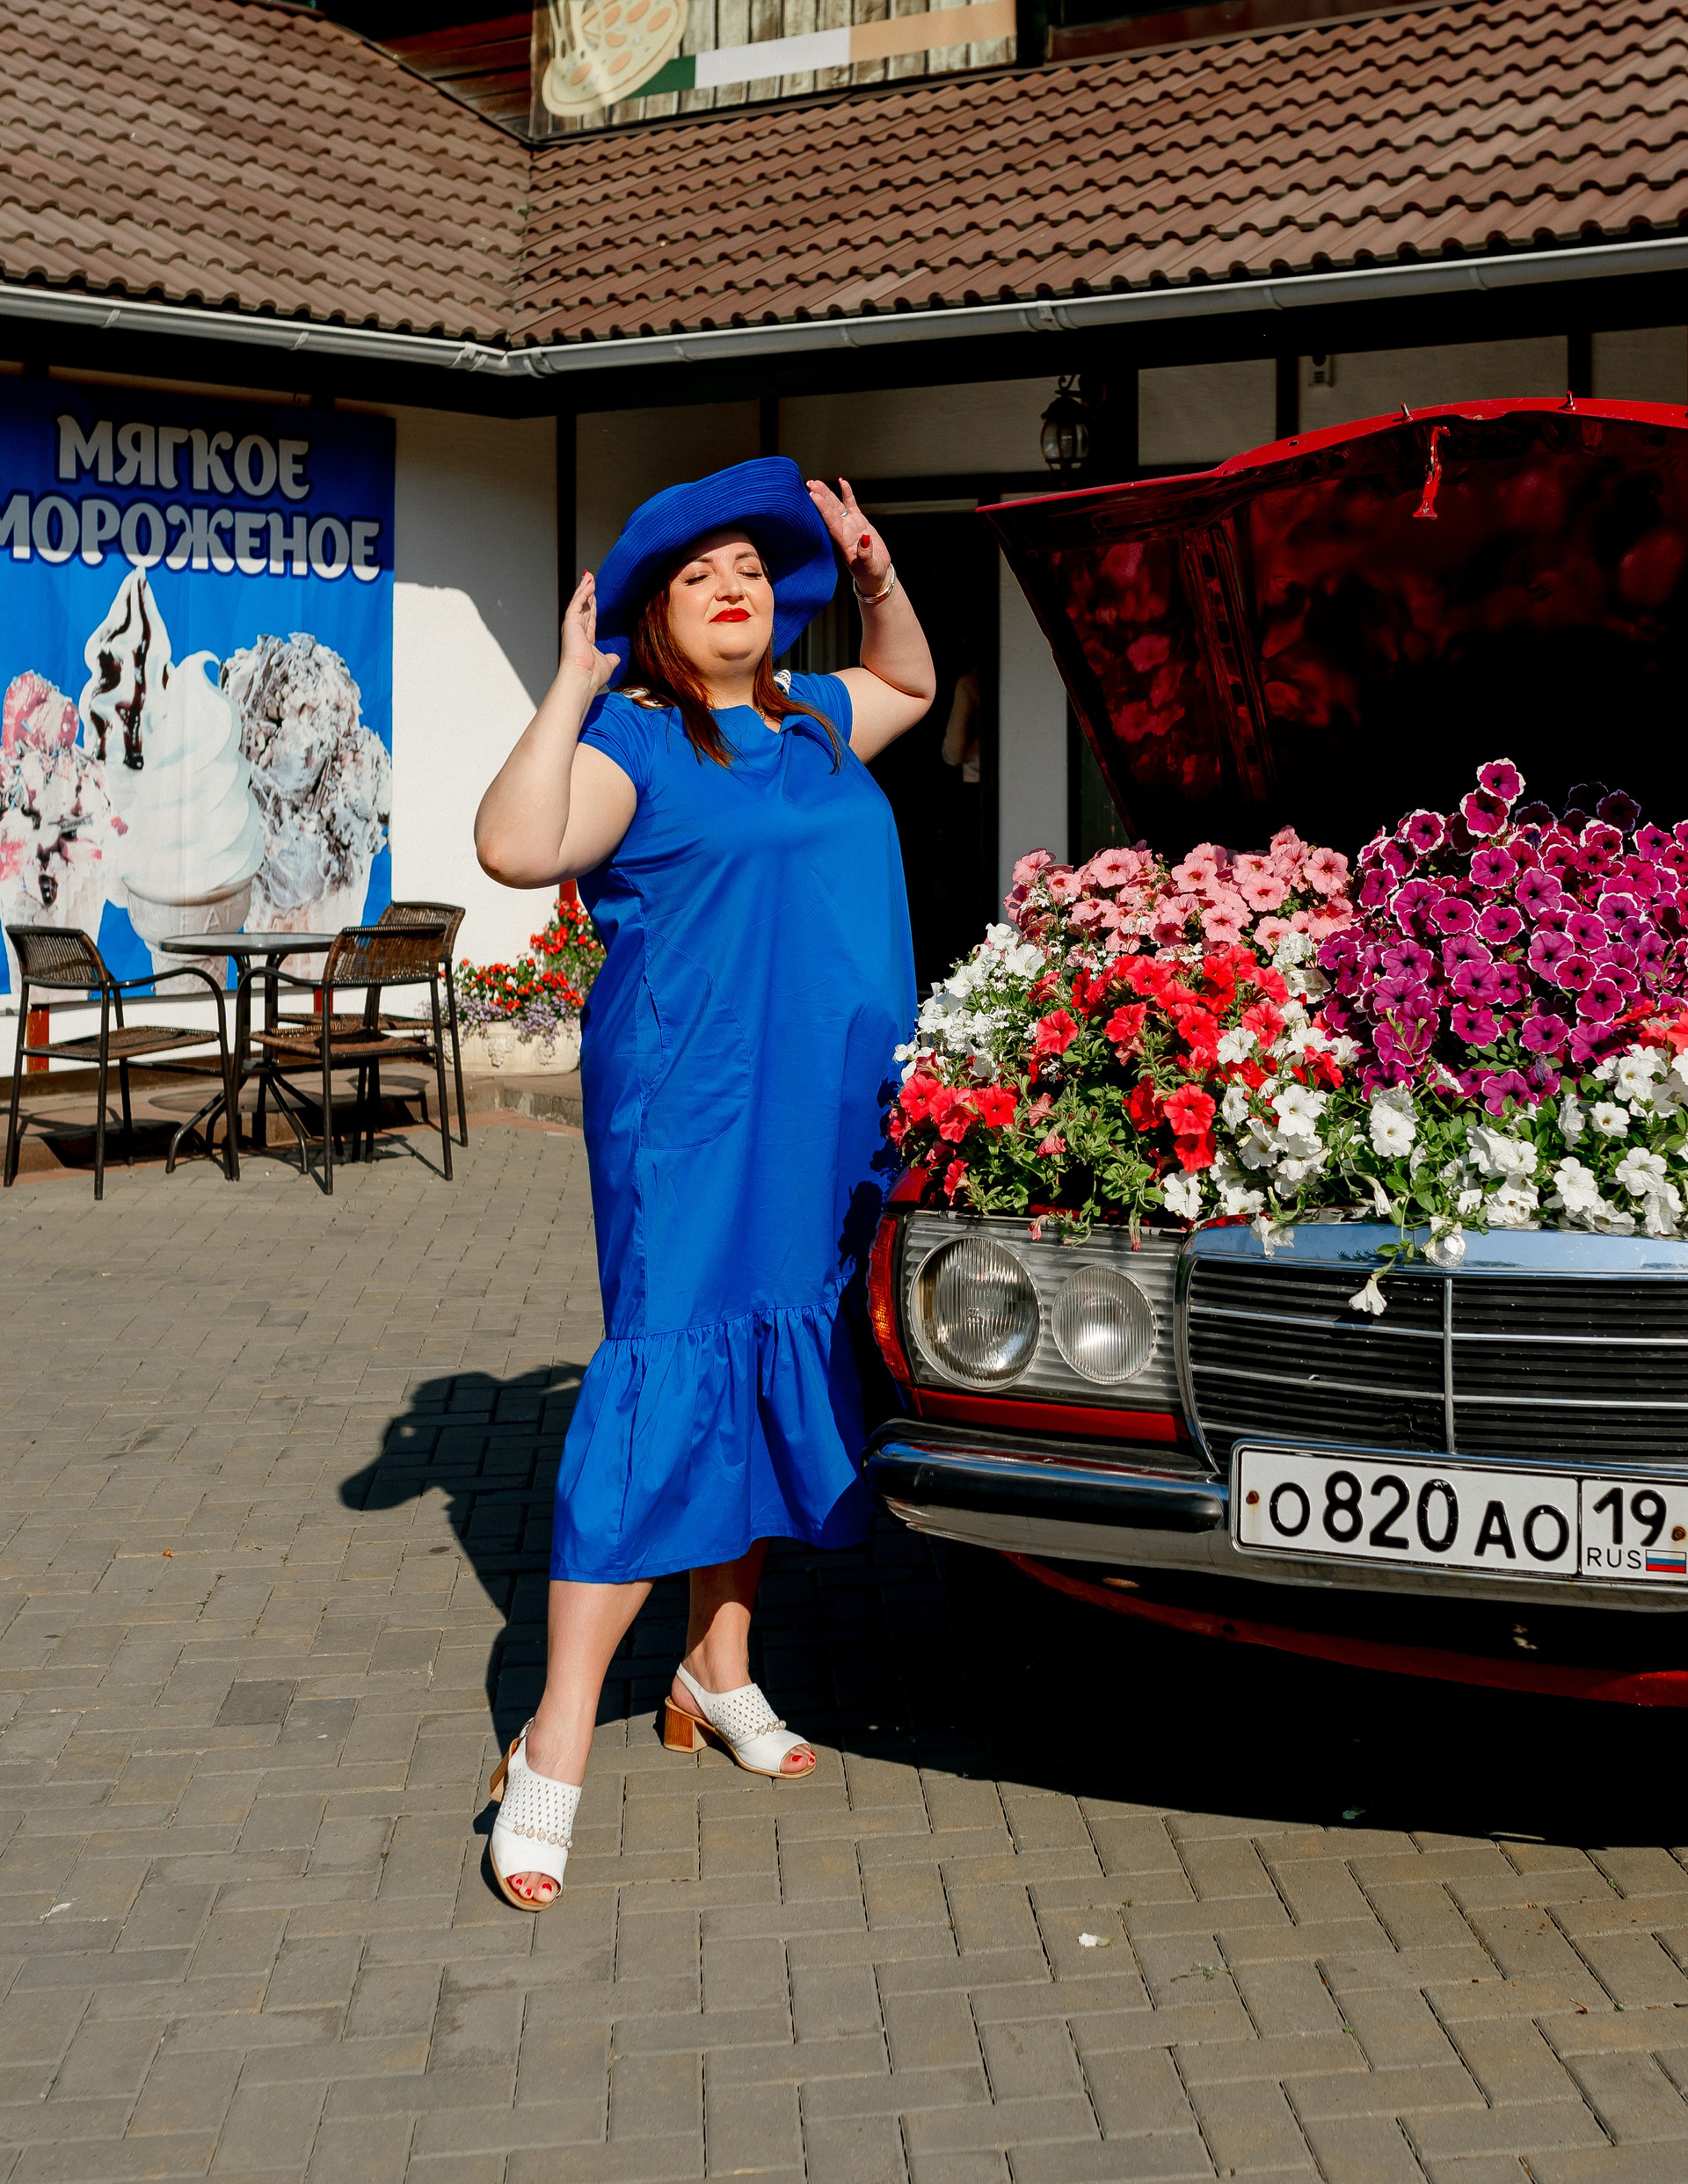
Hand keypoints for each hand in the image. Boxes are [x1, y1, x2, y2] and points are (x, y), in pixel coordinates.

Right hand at [558, 571, 617, 695]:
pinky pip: (577, 603)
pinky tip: (589, 584)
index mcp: (584, 641)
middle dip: (587, 593)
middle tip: (589, 579)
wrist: (583, 678)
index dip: (593, 606)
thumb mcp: (607, 664)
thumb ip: (610, 658)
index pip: (590, 619)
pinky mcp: (570, 622)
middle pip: (583, 607)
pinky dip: (583, 593)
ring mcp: (572, 627)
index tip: (595, 596)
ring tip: (589, 576)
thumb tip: (615, 657)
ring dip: (584, 589)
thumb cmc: (592, 676)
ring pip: (579, 603)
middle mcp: (577, 632)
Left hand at [807, 477, 889, 598]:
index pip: (830, 523)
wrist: (875, 574)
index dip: (822, 509)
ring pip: (836, 506)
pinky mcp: (858, 522)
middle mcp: (843, 532)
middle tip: (810, 484)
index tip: (813, 496)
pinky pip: (851, 504)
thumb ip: (865, 554)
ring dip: (827, 493)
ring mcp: (849, 525)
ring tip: (817, 482)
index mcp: (843, 542)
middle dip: (820, 497)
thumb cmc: (871, 573)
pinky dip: (847, 493)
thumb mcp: (869, 566)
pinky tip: (842, 482)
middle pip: (829, 511)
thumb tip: (865, 538)